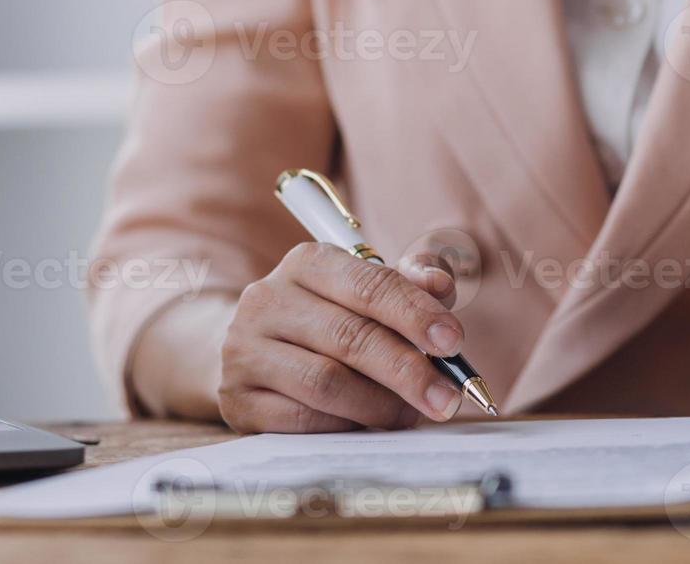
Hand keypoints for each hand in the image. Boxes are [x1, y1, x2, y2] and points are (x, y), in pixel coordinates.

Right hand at [218, 243, 465, 432]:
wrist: (256, 351)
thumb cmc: (330, 318)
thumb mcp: (367, 291)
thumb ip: (409, 285)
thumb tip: (440, 286)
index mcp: (307, 263)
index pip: (369, 285)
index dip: (416, 314)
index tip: (453, 342)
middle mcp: (268, 300)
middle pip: (350, 337)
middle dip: (408, 371)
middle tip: (447, 397)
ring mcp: (244, 350)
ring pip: (326, 383)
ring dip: (380, 405)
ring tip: (410, 414)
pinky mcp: (237, 399)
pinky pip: (301, 419)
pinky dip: (344, 426)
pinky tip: (367, 426)